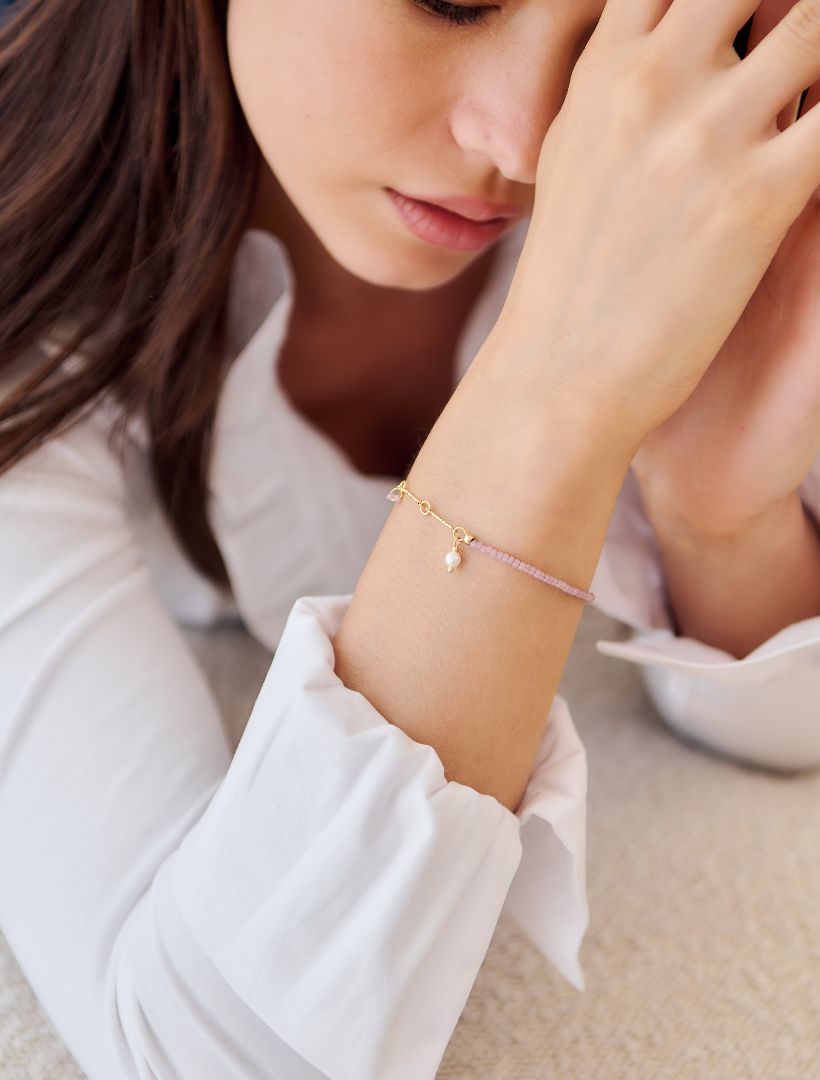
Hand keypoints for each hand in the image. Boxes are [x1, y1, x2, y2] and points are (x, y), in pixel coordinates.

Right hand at [496, 0, 819, 463]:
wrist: (560, 379)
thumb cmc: (569, 282)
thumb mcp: (573, 162)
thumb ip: (614, 88)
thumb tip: (644, 47)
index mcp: (606, 71)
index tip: (749, 23)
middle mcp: (651, 83)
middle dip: (791, 11)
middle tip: (799, 50)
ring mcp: (704, 135)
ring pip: (816, 27)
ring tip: (808, 106)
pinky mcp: (757, 197)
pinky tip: (819, 153)